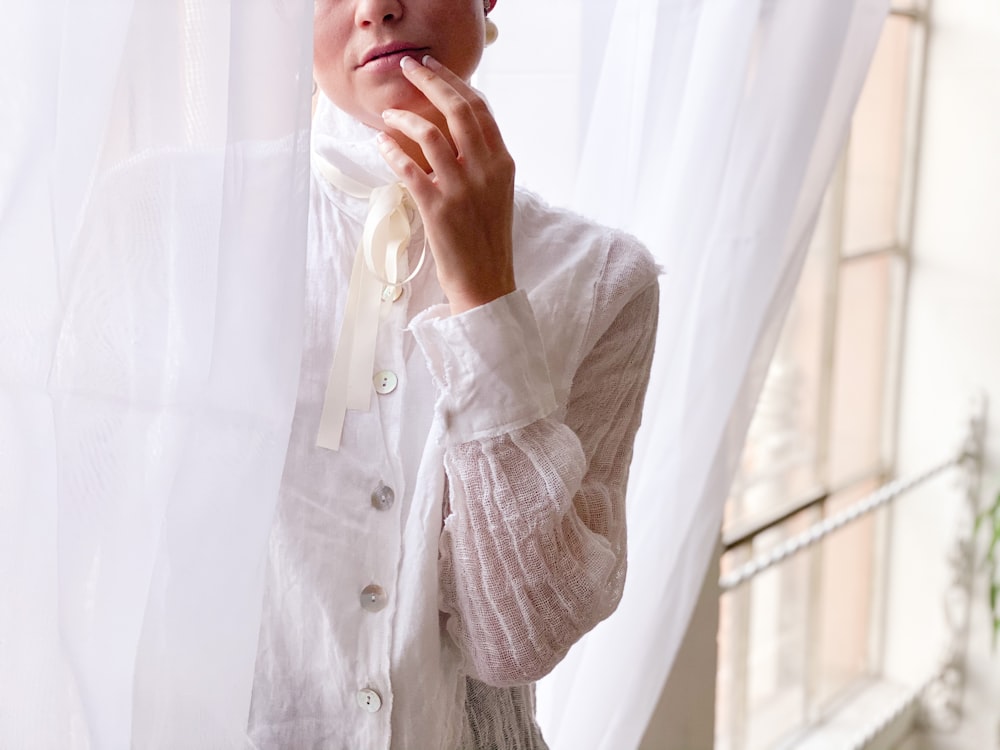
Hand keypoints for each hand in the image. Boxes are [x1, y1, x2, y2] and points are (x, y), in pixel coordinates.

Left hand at [377, 55, 515, 315]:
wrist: (486, 282)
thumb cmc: (487, 239)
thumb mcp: (496, 193)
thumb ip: (483, 161)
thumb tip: (457, 129)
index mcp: (503, 164)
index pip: (480, 109)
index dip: (455, 82)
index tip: (433, 67)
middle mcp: (486, 171)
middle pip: (457, 110)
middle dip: (430, 81)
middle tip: (407, 68)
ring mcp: (462, 189)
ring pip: (430, 134)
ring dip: (405, 117)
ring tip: (388, 114)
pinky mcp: (438, 209)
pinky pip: (408, 168)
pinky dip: (391, 150)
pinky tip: (380, 143)